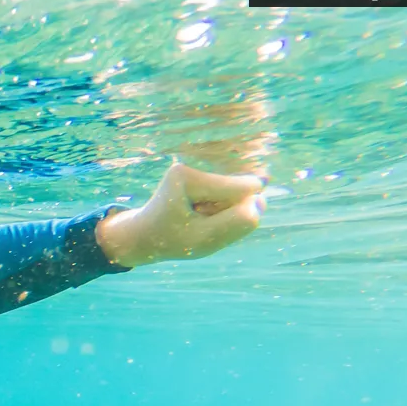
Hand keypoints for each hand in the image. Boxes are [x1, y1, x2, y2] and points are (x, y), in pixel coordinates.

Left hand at [96, 162, 266, 266]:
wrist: (144, 235)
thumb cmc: (170, 239)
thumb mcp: (203, 241)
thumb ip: (237, 223)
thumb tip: (261, 201)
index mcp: (187, 177)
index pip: (243, 189)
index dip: (232, 213)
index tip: (198, 221)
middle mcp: (192, 164)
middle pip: (241, 189)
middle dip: (227, 211)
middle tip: (196, 221)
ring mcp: (198, 167)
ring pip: (238, 192)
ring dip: (223, 211)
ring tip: (196, 218)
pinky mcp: (203, 174)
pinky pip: (231, 193)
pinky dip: (219, 209)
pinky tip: (199, 213)